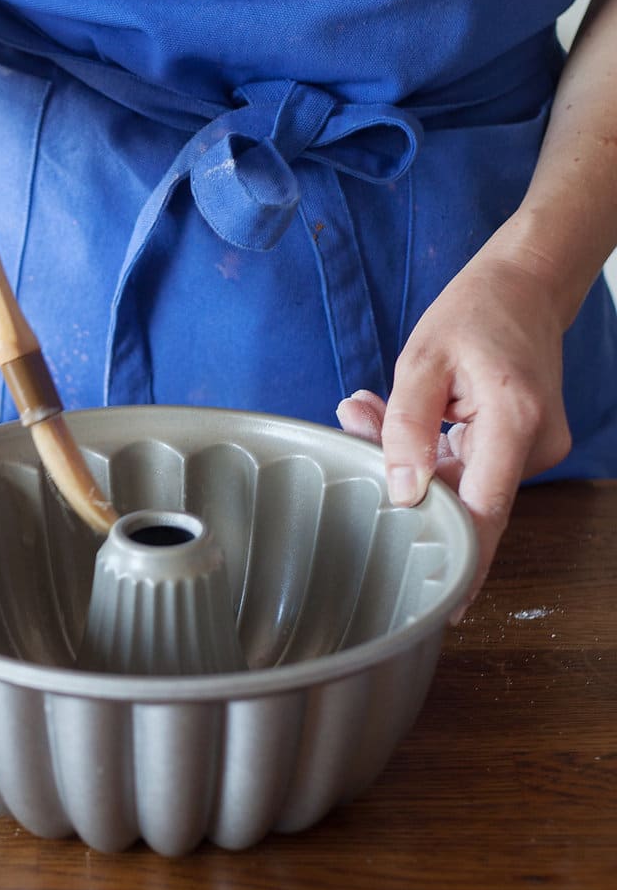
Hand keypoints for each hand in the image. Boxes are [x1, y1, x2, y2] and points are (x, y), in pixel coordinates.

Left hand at [336, 248, 572, 615]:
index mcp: (513, 422)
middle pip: (464, 495)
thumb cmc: (476, 312)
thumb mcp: (423, 360)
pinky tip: (392, 412)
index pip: (485, 513)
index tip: (440, 605)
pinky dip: (431, 448)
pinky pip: (471, 464)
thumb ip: (406, 427)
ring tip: (368, 406)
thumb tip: (401, 493)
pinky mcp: (522, 446)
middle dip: (404, 478)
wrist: (527, 285)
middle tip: (355, 422)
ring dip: (412, 457)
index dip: (461, 562)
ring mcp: (534, 449)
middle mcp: (535, 445)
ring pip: (462, 480)